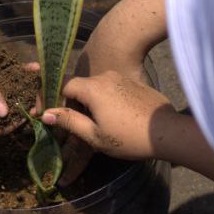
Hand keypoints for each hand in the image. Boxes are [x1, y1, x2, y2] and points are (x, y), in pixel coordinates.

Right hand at [42, 71, 175, 162]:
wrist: (168, 131)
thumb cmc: (129, 137)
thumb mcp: (95, 135)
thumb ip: (69, 122)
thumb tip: (46, 114)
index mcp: (93, 88)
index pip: (64, 85)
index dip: (53, 99)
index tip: (48, 114)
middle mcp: (105, 77)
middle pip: (79, 86)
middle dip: (71, 103)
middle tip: (70, 124)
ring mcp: (121, 79)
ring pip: (95, 87)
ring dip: (88, 103)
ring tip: (92, 124)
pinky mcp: (134, 84)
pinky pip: (111, 89)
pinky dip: (104, 101)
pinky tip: (111, 118)